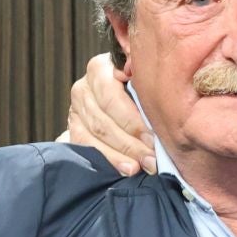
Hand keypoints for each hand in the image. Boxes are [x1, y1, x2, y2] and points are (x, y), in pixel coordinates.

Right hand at [63, 53, 157, 175]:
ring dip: (123, 154)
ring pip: (96, 134)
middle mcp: (84, 86)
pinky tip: (127, 168)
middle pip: (105, 119)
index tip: (154, 137)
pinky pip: (86, 146)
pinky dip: (109, 159)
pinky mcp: (73, 127)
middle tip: (153, 159)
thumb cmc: (143, 91)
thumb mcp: (146, 84)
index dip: (134, 121)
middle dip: (132, 143)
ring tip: (144, 166)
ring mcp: (76, 107)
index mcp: (102, 68)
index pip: (112, 97)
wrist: (121, 104)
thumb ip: (150, 88)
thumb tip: (162, 105)